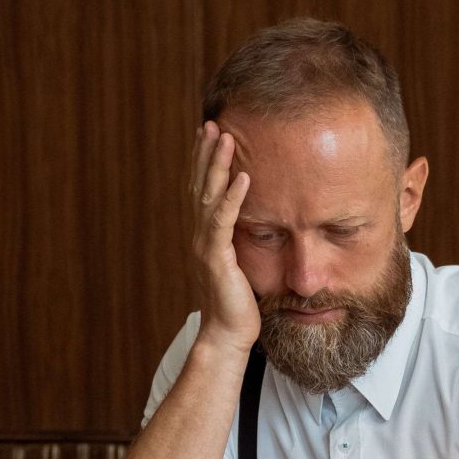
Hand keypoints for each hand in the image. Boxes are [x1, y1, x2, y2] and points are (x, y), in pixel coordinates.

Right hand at [188, 122, 258, 351]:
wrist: (227, 336)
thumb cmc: (239, 304)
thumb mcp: (242, 264)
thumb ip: (242, 242)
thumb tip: (259, 223)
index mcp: (206, 236)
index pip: (202, 190)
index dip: (204, 161)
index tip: (210, 134)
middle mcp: (200, 236)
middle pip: (199, 185)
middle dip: (205, 153)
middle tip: (210, 122)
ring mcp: (205, 246)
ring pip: (207, 196)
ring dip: (217, 164)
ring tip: (224, 136)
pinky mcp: (216, 258)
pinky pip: (224, 222)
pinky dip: (233, 197)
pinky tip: (243, 176)